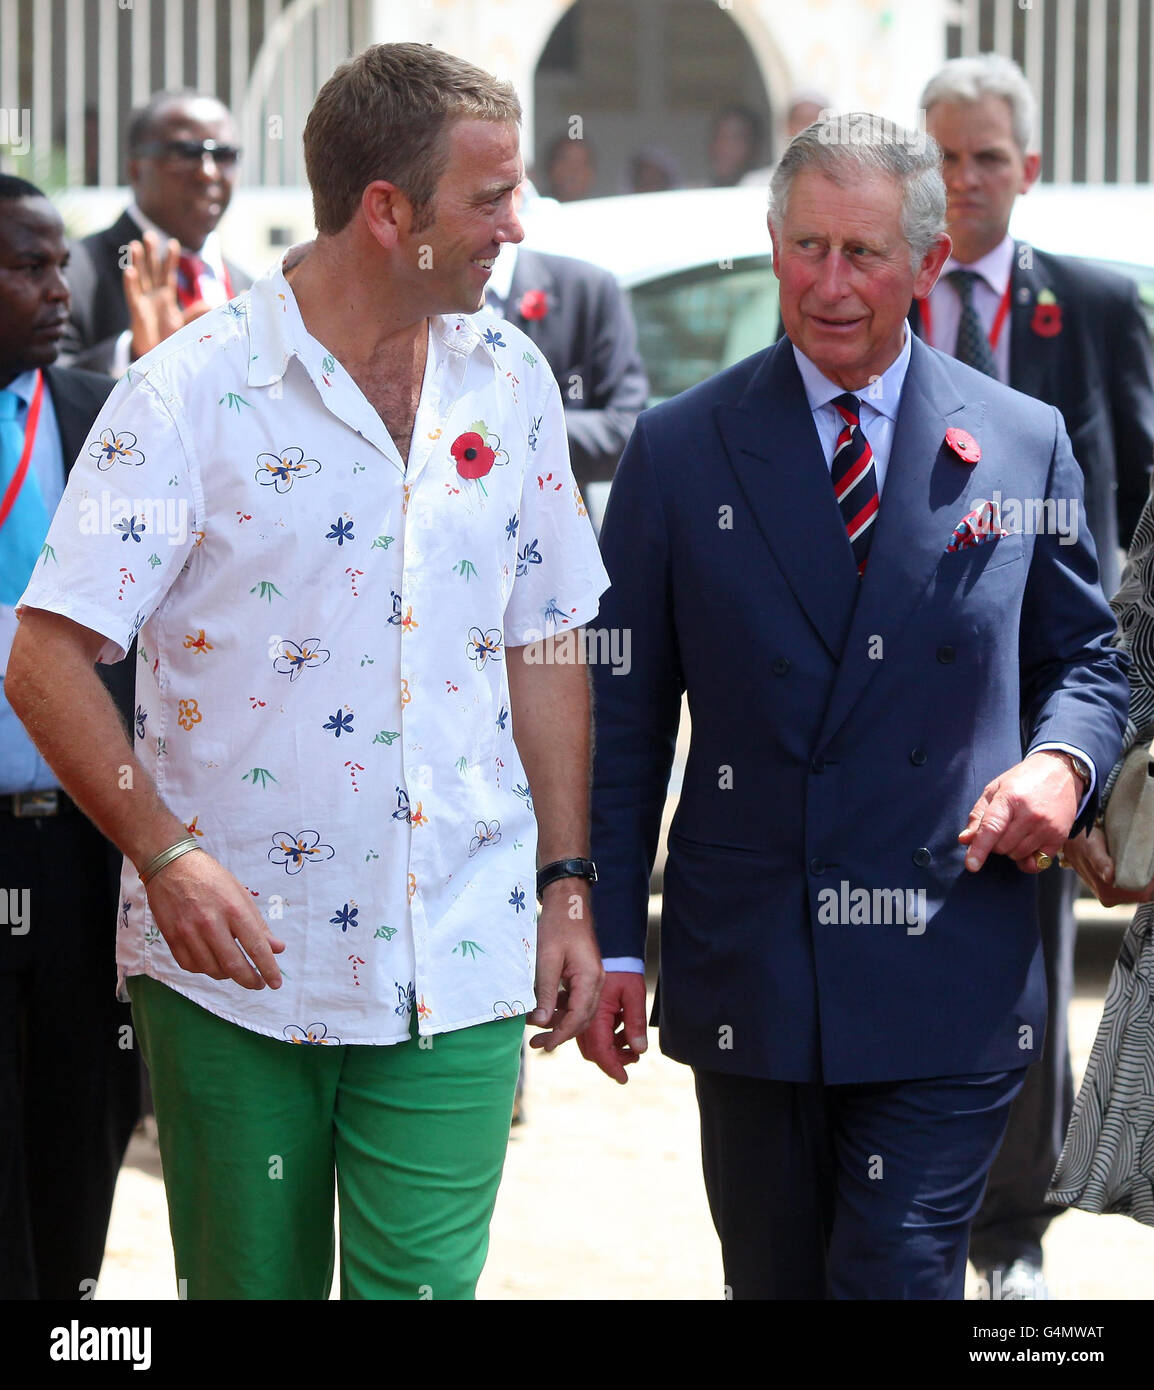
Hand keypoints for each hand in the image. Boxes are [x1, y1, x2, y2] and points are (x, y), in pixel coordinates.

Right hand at [123, 231, 209, 358]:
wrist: (158, 357)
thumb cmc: (171, 339)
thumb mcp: (187, 325)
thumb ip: (197, 314)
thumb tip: (212, 304)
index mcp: (166, 296)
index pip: (168, 273)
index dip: (169, 259)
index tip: (173, 242)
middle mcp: (154, 295)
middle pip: (151, 270)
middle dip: (150, 252)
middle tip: (148, 234)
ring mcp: (144, 302)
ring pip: (140, 277)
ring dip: (137, 261)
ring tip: (134, 245)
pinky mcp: (137, 312)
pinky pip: (132, 295)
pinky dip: (131, 283)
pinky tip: (130, 270)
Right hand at [143, 847, 285, 988]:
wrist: (171, 865)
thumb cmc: (211, 878)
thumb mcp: (240, 895)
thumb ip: (258, 925)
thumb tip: (277, 948)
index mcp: (233, 909)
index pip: (256, 947)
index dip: (268, 969)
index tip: (276, 982)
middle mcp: (211, 923)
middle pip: (233, 966)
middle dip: (250, 980)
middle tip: (258, 983)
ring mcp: (188, 932)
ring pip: (211, 969)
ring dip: (227, 975)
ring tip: (235, 969)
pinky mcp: (171, 938)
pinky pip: (190, 966)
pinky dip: (204, 969)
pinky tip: (212, 962)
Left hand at [527, 883, 603, 1052]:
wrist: (567, 902)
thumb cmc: (557, 926)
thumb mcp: (546, 960)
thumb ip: (545, 992)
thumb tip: (541, 1022)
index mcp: (589, 978)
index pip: (578, 1018)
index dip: (561, 1035)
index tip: (545, 1047)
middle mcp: (595, 981)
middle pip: (582, 1019)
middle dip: (560, 1033)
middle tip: (537, 1045)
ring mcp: (591, 978)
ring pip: (579, 1011)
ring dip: (558, 1022)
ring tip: (534, 1029)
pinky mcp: (583, 974)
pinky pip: (575, 999)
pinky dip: (560, 1008)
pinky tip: (541, 1011)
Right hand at [577, 970, 647, 1083]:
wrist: (610, 948)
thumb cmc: (622, 967)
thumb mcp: (634, 993)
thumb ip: (635, 1022)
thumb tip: (639, 1049)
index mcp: (595, 1015)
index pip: (600, 1051)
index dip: (612, 1067)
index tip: (623, 1079)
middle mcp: (584, 1017)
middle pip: (593, 1051)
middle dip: (613, 1059)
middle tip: (632, 1058)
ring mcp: (582, 1013)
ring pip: (592, 1042)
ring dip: (610, 1048)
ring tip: (630, 1044)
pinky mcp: (584, 1008)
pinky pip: (591, 1030)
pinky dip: (606, 1035)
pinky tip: (621, 1027)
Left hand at [959, 750, 1081, 872]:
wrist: (1061, 772)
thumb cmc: (1022, 780)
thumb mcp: (995, 789)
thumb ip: (978, 815)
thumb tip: (965, 840)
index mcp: (1010, 798)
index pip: (992, 828)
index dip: (979, 849)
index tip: (971, 865)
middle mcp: (1030, 814)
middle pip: (1001, 847)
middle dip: (994, 843)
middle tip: (1001, 827)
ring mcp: (1047, 827)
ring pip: (1017, 855)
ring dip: (1010, 849)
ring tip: (1016, 830)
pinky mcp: (1059, 837)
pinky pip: (1037, 864)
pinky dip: (1026, 861)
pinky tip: (1026, 846)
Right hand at [1061, 824, 1153, 905]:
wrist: (1070, 840)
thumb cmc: (1082, 841)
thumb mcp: (1092, 848)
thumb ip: (1100, 863)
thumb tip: (1109, 878)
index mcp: (1107, 893)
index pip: (1143, 893)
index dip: (1153, 881)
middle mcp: (1109, 898)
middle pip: (1143, 894)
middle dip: (1151, 880)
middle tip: (1151, 861)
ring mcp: (1111, 896)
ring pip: (1140, 892)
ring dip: (1146, 879)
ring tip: (1148, 863)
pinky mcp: (1112, 890)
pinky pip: (1134, 888)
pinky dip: (1140, 879)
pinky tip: (1140, 867)